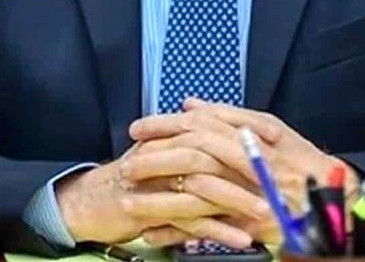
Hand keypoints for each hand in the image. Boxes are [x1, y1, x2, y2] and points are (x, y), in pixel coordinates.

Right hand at [56, 140, 270, 247]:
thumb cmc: (132, 181)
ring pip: (201, 188)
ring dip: (238, 201)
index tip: (276, 141)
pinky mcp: (144, 211)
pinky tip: (240, 239)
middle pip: (210, 153)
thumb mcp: (165, 154)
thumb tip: (234, 131)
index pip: (212, 125)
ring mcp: (150, 182)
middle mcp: (159, 152)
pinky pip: (187, 221)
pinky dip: (217, 231)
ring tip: (267, 212)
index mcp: (168, 134)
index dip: (244, 132)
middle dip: (246, 166)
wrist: (86, 202)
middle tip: (278, 178)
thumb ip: (195, 141)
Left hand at [129, 99, 359, 239]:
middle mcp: (251, 155)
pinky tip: (155, 230)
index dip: (165, 124)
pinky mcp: (250, 219)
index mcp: (253, 131)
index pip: (200, 121)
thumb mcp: (270, 129)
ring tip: (133, 187)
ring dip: (161, 184)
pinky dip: (178, 228)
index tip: (139, 128)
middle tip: (128, 153)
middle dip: (156, 148)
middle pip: (194, 145)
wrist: (334, 200)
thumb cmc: (303, 163)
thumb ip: (230, 115)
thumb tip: (191, 102)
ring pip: (196, 181)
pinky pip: (208, 225)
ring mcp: (249, 187)